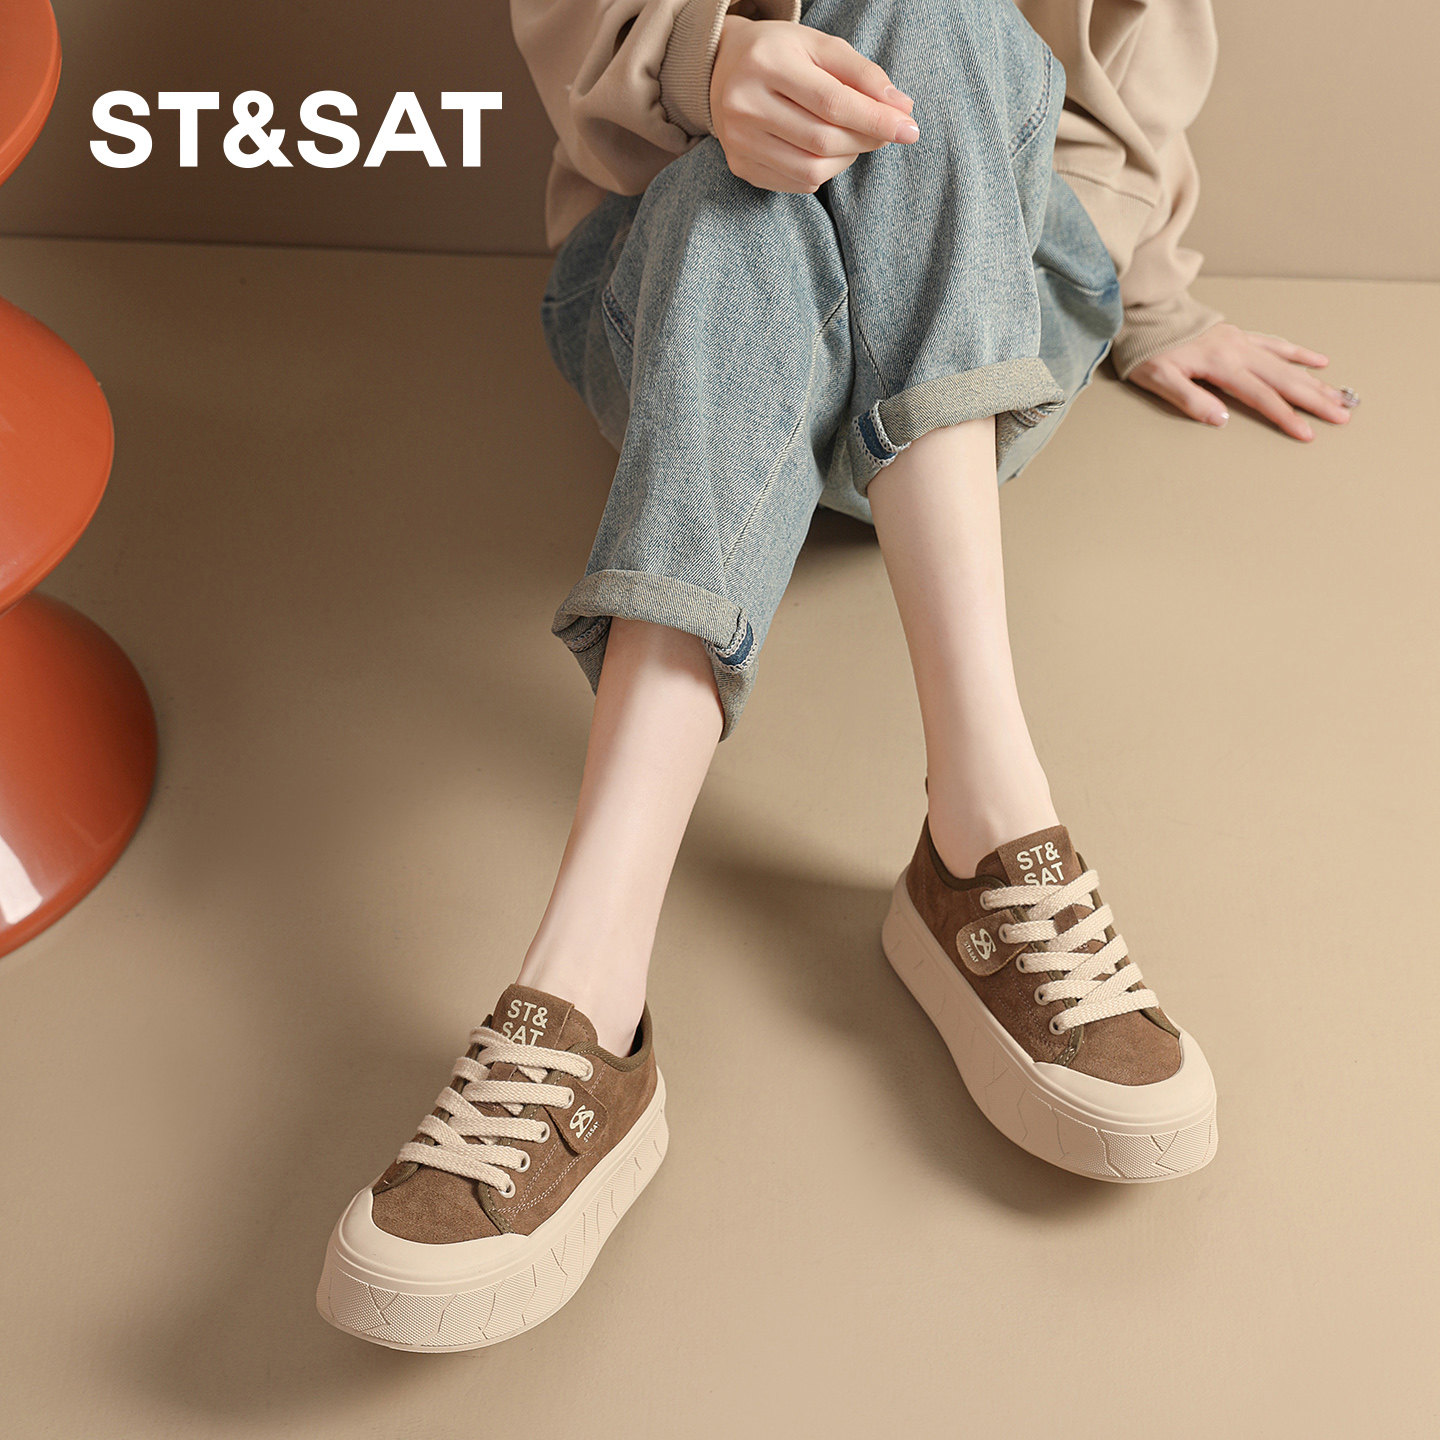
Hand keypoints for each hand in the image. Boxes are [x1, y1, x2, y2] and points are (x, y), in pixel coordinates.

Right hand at [710, 15, 919, 193]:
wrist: (722, 68)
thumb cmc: (782, 54)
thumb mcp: (820, 46)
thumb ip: (862, 74)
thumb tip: (902, 108)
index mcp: (767, 63)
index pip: (832, 102)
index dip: (876, 120)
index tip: (909, 128)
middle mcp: (745, 103)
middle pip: (822, 140)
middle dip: (864, 140)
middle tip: (884, 132)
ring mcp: (739, 140)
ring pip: (811, 169)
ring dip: (846, 159)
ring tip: (853, 139)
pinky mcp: (740, 165)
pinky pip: (796, 183)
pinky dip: (824, 171)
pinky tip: (825, 151)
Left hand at [1127, 322, 1359, 441]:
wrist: (1143, 312)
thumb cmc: (1146, 349)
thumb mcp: (1158, 379)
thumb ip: (1190, 400)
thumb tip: (1222, 419)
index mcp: (1221, 364)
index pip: (1261, 397)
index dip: (1286, 416)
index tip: (1307, 433)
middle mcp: (1238, 350)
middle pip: (1284, 380)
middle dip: (1316, 399)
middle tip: (1343, 415)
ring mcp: (1241, 341)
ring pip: (1286, 363)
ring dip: (1314, 380)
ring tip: (1340, 394)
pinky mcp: (1238, 335)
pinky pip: (1275, 344)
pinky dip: (1298, 353)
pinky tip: (1317, 361)